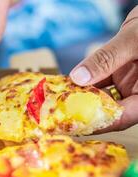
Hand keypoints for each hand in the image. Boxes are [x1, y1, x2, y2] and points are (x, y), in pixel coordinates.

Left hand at [70, 6, 137, 131]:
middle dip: (84, 113)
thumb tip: (78, 77)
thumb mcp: (132, 42)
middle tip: (60, 114)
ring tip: (59, 100)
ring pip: (102, 97)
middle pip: (110, 111)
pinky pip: (100, 82)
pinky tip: (68, 82)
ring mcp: (128, 84)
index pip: (122, 117)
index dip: (97, 123)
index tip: (73, 123)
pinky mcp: (119, 75)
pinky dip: (85, 82)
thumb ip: (107, 59)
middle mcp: (136, 93)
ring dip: (81, 97)